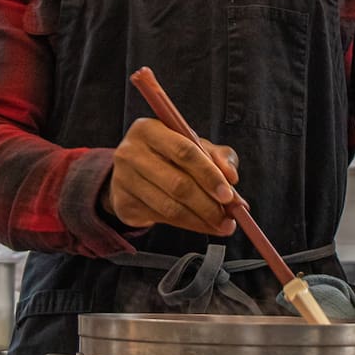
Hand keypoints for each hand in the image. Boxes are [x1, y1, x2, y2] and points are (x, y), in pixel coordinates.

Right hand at [103, 117, 241, 235]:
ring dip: (202, 220)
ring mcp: (124, 179)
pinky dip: (189, 225)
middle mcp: (131, 152)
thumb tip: (231, 177)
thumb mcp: (194, 146)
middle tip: (230, 218)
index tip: (229, 194)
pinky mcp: (123, 203)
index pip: (185, 152)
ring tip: (222, 225)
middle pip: (178, 183)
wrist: (132, 173)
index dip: (209, 175)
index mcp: (150, 129)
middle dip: (209, 205)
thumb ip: (218, 157)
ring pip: (170, 207)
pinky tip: (204, 225)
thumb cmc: (168, 156)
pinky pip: (162, 219)